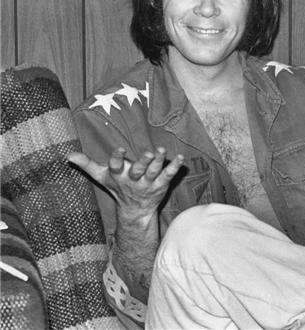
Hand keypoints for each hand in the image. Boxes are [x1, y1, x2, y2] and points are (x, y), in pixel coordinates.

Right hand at [68, 147, 183, 216]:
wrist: (135, 210)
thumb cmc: (118, 187)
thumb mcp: (102, 177)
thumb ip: (87, 165)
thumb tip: (68, 155)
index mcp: (119, 176)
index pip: (116, 167)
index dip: (118, 159)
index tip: (120, 149)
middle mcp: (134, 180)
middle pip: (138, 171)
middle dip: (143, 162)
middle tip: (149, 153)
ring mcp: (149, 183)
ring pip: (154, 172)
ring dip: (159, 162)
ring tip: (163, 150)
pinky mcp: (161, 184)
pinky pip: (169, 175)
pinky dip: (175, 167)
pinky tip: (181, 158)